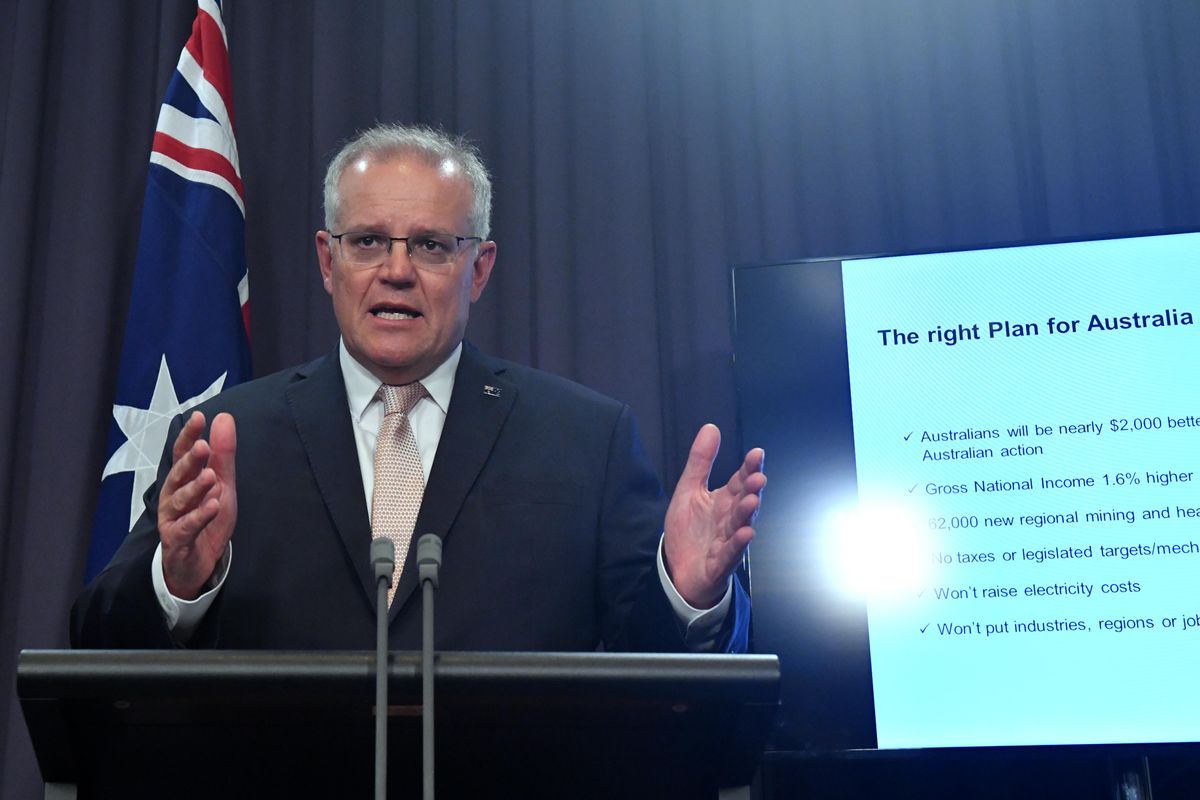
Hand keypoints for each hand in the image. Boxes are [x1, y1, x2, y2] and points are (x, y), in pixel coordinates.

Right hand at [158, 411, 237, 599]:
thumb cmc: (206, 519)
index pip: (182, 454)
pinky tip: (213, 506)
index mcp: (182, 480)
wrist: (196, 563)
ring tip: (210, 477)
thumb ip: (223, 454)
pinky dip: (200, 516)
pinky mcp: (177, 540)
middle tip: (203, 445)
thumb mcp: (221, 484)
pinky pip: (188, 527)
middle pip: (178, 475)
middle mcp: (172, 496)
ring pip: (180, 501)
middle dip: (189, 460)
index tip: (199, 417)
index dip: (188, 436)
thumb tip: (224, 417)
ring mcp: (172, 519)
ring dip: (195, 488)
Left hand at [663, 424, 764, 607]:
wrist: (678, 569)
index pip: (740, 480)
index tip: (756, 453)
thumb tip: (711, 428)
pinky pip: (730, 553)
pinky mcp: (720, 563)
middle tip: (758, 478)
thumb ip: (701, 461)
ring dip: (746, 514)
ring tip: (751, 501)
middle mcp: (730, 519)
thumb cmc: (690, 530)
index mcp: (724, 500)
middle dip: (751, 490)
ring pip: (740, 526)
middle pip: (743, 501)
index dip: (749, 468)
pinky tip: (745, 534)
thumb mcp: (689, 490)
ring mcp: (727, 541)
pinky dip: (737, 545)